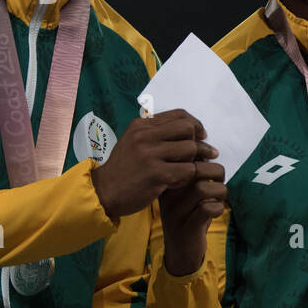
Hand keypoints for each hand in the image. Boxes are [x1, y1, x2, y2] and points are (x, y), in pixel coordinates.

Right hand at [91, 110, 215, 219]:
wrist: (103, 192)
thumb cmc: (124, 169)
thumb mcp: (134, 143)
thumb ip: (156, 134)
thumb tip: (191, 130)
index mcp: (141, 125)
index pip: (179, 114)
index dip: (196, 124)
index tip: (201, 136)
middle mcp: (144, 136)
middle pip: (188, 128)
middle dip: (200, 142)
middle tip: (204, 154)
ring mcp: (149, 154)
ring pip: (191, 149)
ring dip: (195, 161)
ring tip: (189, 170)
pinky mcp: (155, 174)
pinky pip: (187, 170)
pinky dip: (188, 177)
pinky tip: (179, 182)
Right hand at [159, 159, 227, 276]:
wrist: (180, 253)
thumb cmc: (189, 217)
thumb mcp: (188, 193)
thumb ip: (194, 173)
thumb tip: (210, 151)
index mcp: (167, 183)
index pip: (184, 158)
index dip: (205, 156)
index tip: (213, 167)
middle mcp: (168, 195)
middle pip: (194, 169)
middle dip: (216, 171)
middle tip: (219, 181)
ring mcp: (175, 212)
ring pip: (201, 188)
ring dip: (219, 190)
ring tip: (219, 197)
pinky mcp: (186, 227)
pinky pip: (207, 208)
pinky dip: (218, 207)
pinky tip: (216, 210)